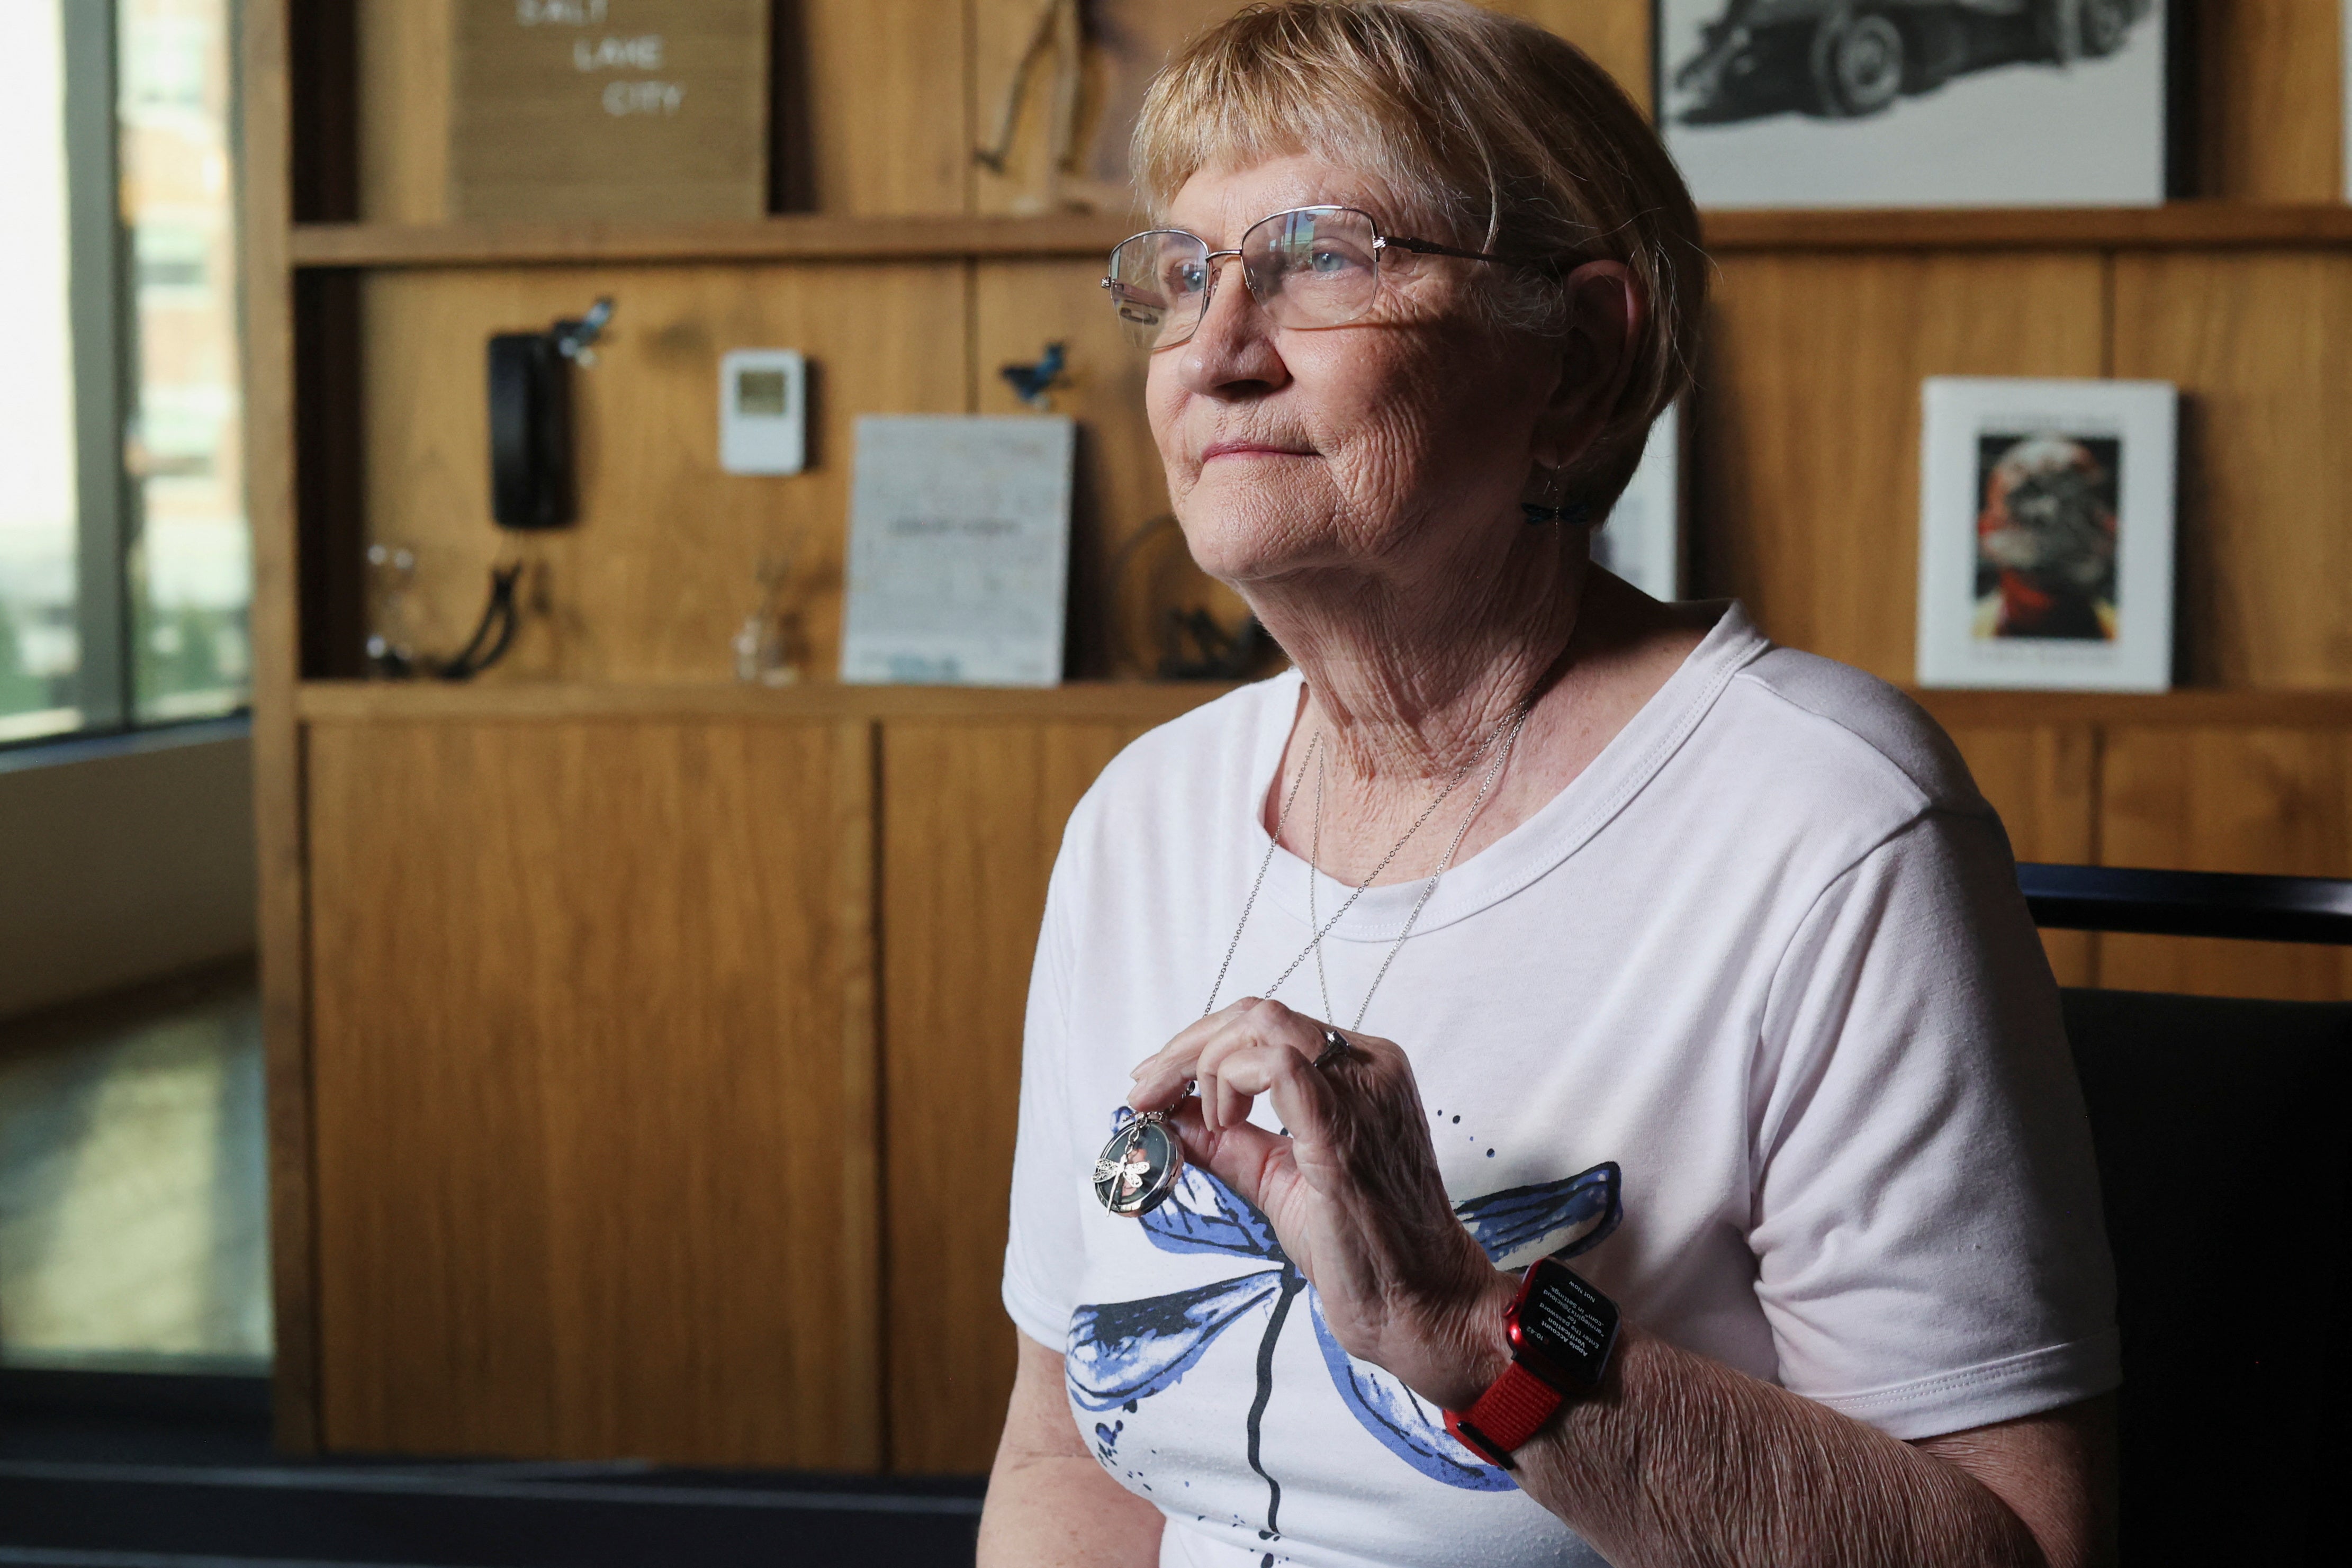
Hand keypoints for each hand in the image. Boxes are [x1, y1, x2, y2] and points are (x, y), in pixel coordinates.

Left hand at [1129, 997, 1515, 1410]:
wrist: (1421, 1303)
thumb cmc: (1365, 1247)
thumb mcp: (1279, 1179)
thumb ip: (1227, 1144)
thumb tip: (1167, 1116)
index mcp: (1361, 1071)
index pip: (1268, 1023)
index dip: (1199, 1044)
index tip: (1154, 1083)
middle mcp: (1369, 1067)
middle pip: (1258, 1014)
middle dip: (1186, 1048)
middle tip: (1146, 1092)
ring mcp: (1363, 1093)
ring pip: (1263, 1026)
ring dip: (1203, 1064)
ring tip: (1197, 1120)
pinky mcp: (1345, 1132)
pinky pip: (1280, 1068)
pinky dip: (1231, 1083)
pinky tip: (1224, 1124)